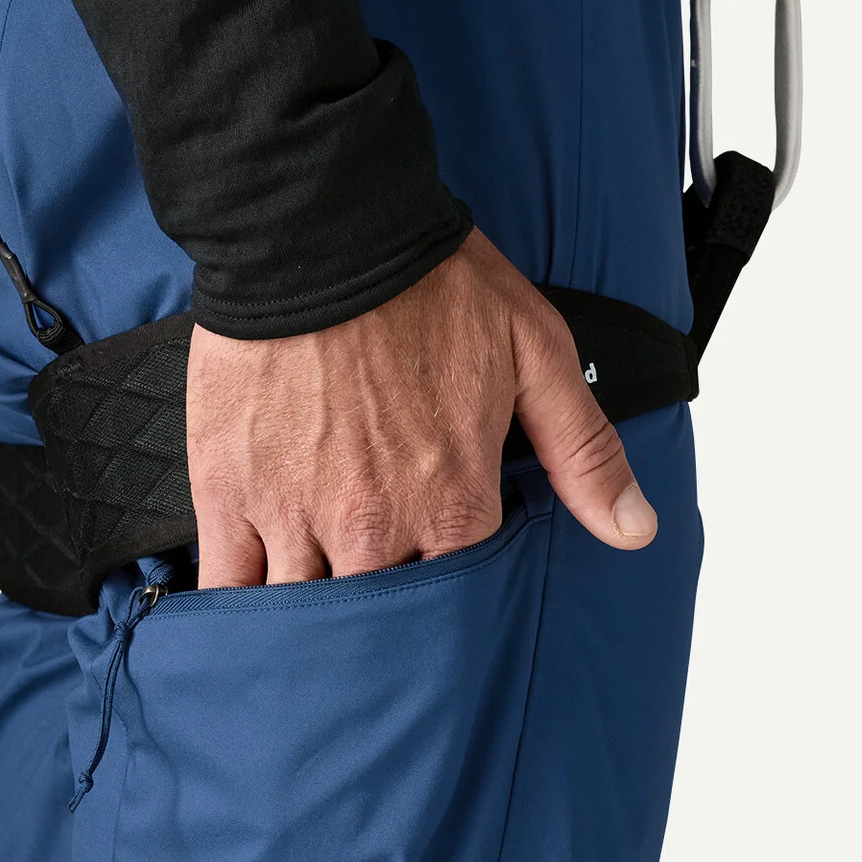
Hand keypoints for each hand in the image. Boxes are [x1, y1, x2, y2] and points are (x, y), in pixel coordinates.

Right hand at [185, 229, 657, 587]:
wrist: (320, 228)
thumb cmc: (427, 283)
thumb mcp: (536, 355)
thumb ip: (584, 452)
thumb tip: (634, 529)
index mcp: (452, 505)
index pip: (458, 601)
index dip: (451, 603)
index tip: (439, 596)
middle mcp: (374, 526)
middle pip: (378, 624)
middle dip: (380, 633)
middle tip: (376, 632)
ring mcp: (295, 513)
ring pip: (301, 613)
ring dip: (308, 626)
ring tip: (311, 626)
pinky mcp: (229, 491)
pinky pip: (228, 582)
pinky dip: (236, 605)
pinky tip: (245, 612)